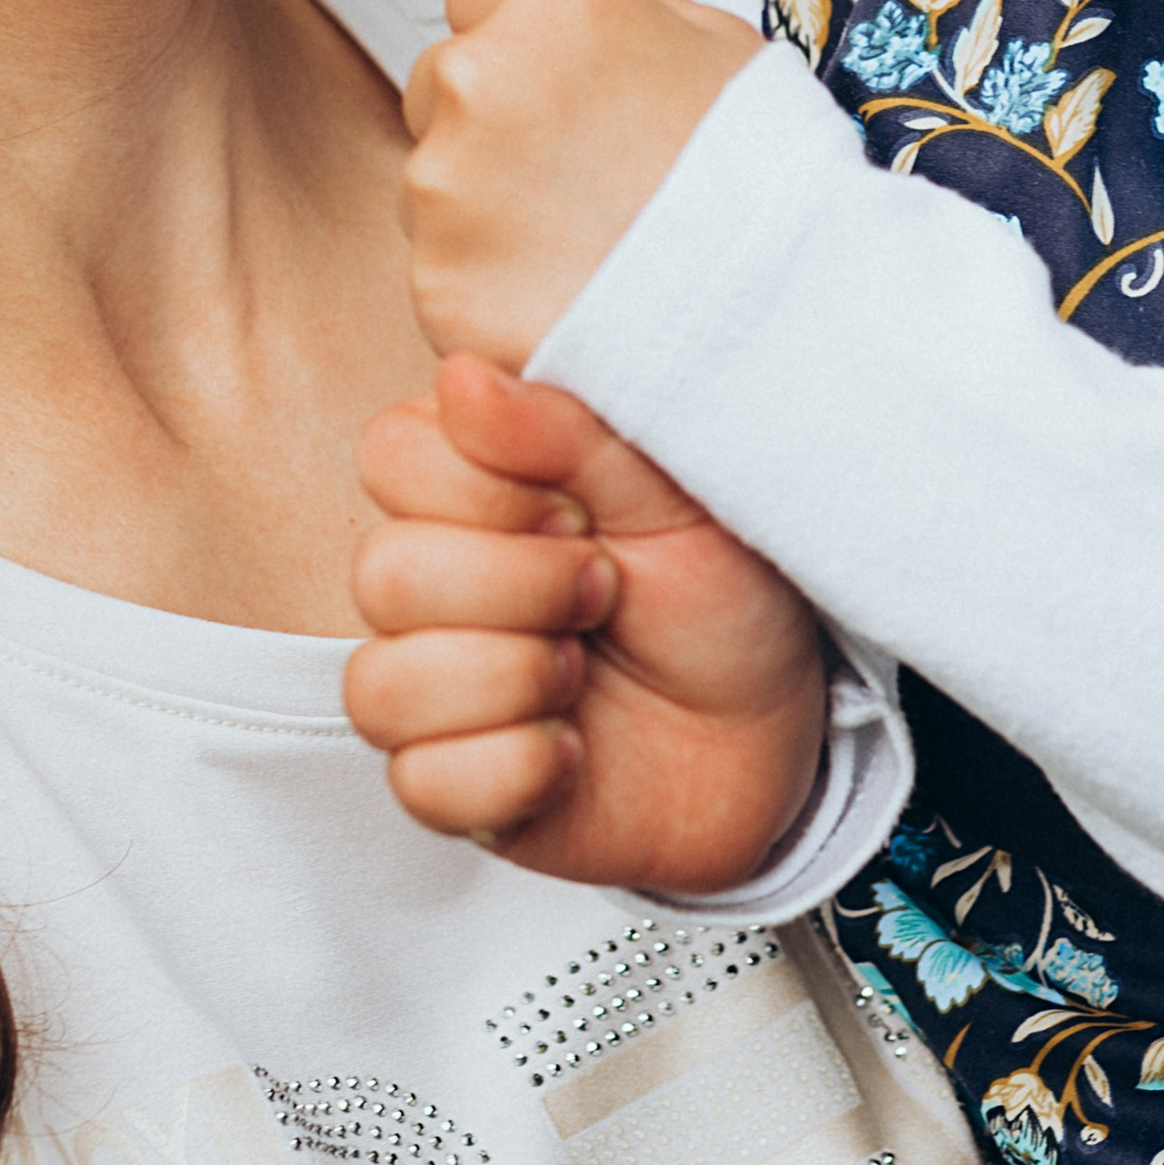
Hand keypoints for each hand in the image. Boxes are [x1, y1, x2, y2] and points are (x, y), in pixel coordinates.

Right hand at [345, 355, 826, 894]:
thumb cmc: (722, 598)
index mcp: (473, 492)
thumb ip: (565, 429)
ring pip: (383, 687)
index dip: (491, 487)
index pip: (392, 453)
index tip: (583, 510)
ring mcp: (434, 692)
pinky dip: (521, 769)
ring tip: (583, 673)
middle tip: (605, 592)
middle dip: (521, 587)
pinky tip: (573, 751)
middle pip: (383, 574)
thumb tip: (462, 375)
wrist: (781, 729)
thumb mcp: (669, 492)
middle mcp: (435, 587)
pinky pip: (425, 785)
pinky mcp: (453, 789)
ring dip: (515, 679)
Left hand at [401, 0, 762, 368]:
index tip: (557, 84)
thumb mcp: (715, 41)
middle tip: (583, 177)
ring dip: (488, 209)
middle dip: (493, 124)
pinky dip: (492, 287)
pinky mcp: (437, 278)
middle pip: (443, 86)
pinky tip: (567, 296)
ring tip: (586, 243)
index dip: (521, 41)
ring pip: (437, 183)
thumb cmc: (766, 170)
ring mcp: (446, 183)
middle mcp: (476, 76)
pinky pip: (446, 271)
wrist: (783, 309)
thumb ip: (622, 6)